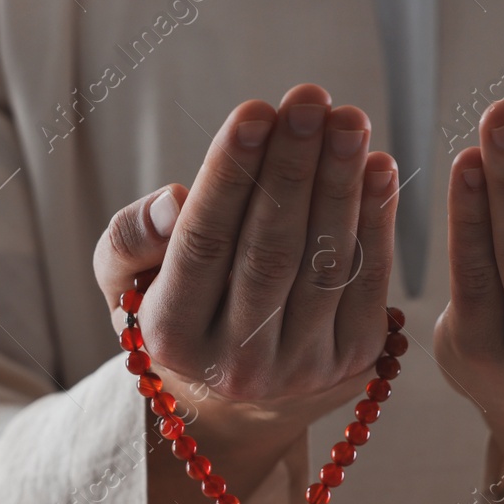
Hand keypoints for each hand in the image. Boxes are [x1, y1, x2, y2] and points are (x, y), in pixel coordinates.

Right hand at [93, 84, 399, 455]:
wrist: (230, 402)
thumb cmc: (170, 312)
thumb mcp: (124, 279)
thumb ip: (130, 238)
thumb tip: (175, 203)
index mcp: (171, 339)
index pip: (202, 246)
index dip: (230, 176)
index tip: (253, 111)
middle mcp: (235, 363)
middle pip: (269, 253)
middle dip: (293, 169)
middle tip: (310, 100)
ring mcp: (299, 368)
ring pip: (323, 264)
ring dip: (341, 185)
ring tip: (348, 119)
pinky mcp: (352, 362)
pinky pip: (367, 282)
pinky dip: (377, 222)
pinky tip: (378, 167)